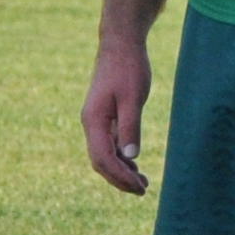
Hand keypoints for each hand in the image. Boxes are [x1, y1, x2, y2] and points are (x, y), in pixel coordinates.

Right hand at [82, 36, 152, 194]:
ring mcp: (96, 121)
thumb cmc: (128, 68)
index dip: (120, 177)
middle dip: (119, 179)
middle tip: (143, 190)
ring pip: (103, 155)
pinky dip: (120, 159)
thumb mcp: (133, 98)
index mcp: (94, 120)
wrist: (120, 44)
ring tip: (142, 183)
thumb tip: (130, 158)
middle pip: (100, 162)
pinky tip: (134, 166)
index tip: (140, 188)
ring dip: (120, 172)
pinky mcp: (104, 117)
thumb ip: (130, 127)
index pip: (103, 159)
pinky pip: (108, 145)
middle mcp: (91, 123)